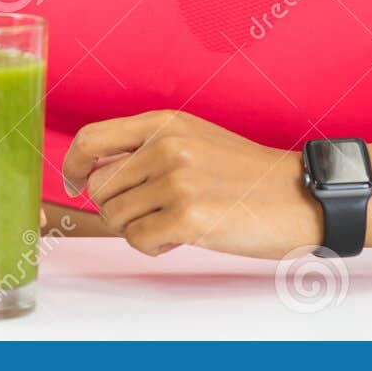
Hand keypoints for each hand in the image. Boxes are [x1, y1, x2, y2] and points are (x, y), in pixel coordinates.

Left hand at [61, 110, 322, 259]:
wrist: (299, 196)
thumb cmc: (247, 175)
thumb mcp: (195, 140)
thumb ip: (147, 148)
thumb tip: (92, 174)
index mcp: (165, 123)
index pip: (91, 139)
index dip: (71, 166)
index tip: (73, 184)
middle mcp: (166, 146)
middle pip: (99, 189)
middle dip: (117, 209)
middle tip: (152, 214)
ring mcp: (177, 180)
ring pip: (116, 218)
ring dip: (139, 229)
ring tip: (176, 223)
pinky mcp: (188, 217)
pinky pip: (138, 241)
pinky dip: (155, 247)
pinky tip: (185, 237)